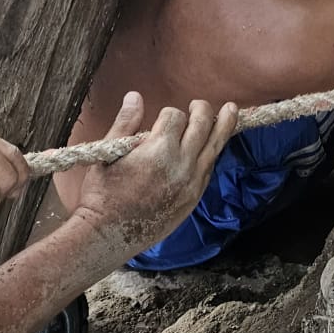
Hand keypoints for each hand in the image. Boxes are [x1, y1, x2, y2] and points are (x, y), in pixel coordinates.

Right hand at [71, 92, 237, 261]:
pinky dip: (213, 150)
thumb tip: (135, 95)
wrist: (107, 236)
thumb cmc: (102, 195)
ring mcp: (191, 181)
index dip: (167, 114)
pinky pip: (210, 166)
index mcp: (158, 150)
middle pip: (202, 124)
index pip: (175, 116)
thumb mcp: (107, 155)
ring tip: (231, 109)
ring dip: (223, 124)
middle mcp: (181, 164)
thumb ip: (125, 123)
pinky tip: (215, 142)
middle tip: (197, 104)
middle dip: (200, 109)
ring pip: (215, 144)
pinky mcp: (194, 196)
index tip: (160, 119)